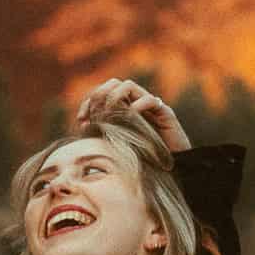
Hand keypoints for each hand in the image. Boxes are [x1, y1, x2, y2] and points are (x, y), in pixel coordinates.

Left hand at [75, 78, 190, 152]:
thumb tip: (84, 126)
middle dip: (100, 95)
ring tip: (111, 113)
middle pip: (113, 83)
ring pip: (128, 86)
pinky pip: (150, 101)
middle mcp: (134, 104)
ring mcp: (149, 107)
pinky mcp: (165, 114)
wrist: (172, 171)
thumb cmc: (144, 160)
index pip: (101, 94)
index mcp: (122, 110)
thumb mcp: (118, 146)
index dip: (88, 102)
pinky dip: (139, 105)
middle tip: (94, 114)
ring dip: (116, 96)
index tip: (81, 120)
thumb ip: (103, 134)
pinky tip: (132, 116)